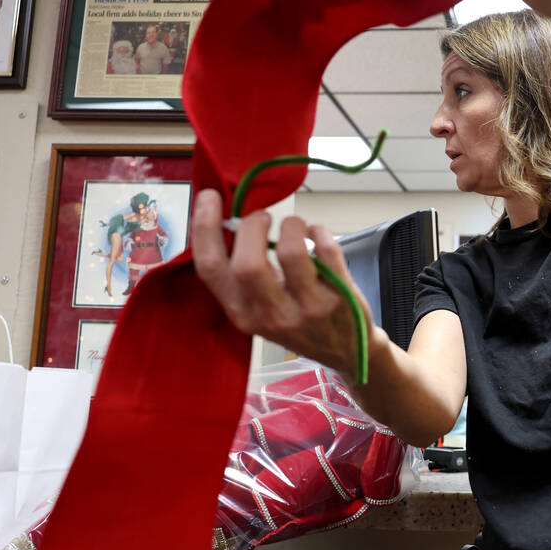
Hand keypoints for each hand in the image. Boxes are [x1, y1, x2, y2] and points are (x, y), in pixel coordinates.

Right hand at [191, 189, 378, 378]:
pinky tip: (316, 234)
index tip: (210, 197)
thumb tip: (230, 221)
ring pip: (291, 253)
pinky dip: (320, 231)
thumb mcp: (260, 308)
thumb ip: (243, 275)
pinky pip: (327, 250)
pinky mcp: (339, 298)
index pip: (211, 270)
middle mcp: (271, 315)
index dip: (204, 228)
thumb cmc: (298, 321)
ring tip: (294, 225)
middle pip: (247, 264)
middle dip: (252, 227)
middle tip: (262, 217)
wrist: (346, 351)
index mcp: (242, 314)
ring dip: (291, 224)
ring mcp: (308, 309)